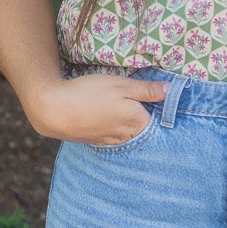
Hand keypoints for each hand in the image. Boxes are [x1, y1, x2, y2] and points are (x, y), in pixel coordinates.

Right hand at [25, 73, 166, 143]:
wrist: (55, 110)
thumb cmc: (90, 93)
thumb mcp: (122, 85)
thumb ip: (147, 90)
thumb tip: (171, 91)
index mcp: (138, 122)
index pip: (159, 117)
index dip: (157, 105)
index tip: (153, 95)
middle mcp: (128, 136)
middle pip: (143, 127)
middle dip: (143, 115)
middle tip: (133, 100)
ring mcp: (111, 141)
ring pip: (127, 133)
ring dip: (126, 123)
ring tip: (115, 107)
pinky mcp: (97, 142)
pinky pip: (112, 136)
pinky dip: (112, 127)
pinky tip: (103, 116)